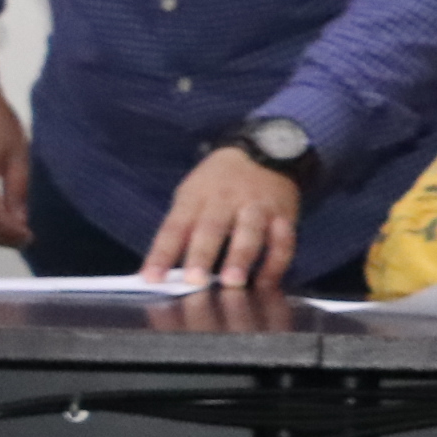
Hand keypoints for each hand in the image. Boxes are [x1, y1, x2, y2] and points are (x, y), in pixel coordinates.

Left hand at [142, 147, 302, 289]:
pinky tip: (264, 284)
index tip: (151, 278)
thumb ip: (181, 228)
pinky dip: (276, 264)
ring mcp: (257, 207)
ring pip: (250, 232)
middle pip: (212, 228)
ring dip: (241, 257)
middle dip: (202, 255)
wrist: (262, 151)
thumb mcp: (191, 195)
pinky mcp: (285, 215)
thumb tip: (165, 270)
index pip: (174, 227)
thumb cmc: (216, 183)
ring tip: (233, 281)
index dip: (162, 253)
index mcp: (195, 197)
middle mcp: (226, 200)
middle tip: (194, 280)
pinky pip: (283, 241)